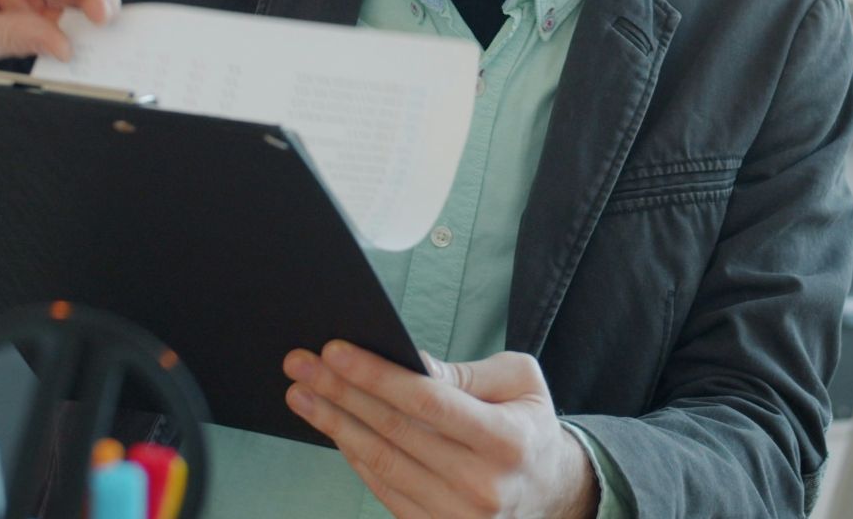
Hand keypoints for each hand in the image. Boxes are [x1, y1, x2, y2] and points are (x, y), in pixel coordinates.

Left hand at [283, 341, 598, 518]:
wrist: (550, 493)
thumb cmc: (527, 426)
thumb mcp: (518, 383)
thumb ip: (463, 373)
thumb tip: (408, 363)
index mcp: (507, 440)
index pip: (427, 401)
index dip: (376, 375)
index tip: (334, 351)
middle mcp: (483, 486)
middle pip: (394, 431)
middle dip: (340, 393)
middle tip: (301, 365)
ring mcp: (458, 517)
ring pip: (380, 464)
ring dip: (334, 425)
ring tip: (301, 394)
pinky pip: (383, 490)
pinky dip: (352, 456)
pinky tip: (332, 428)